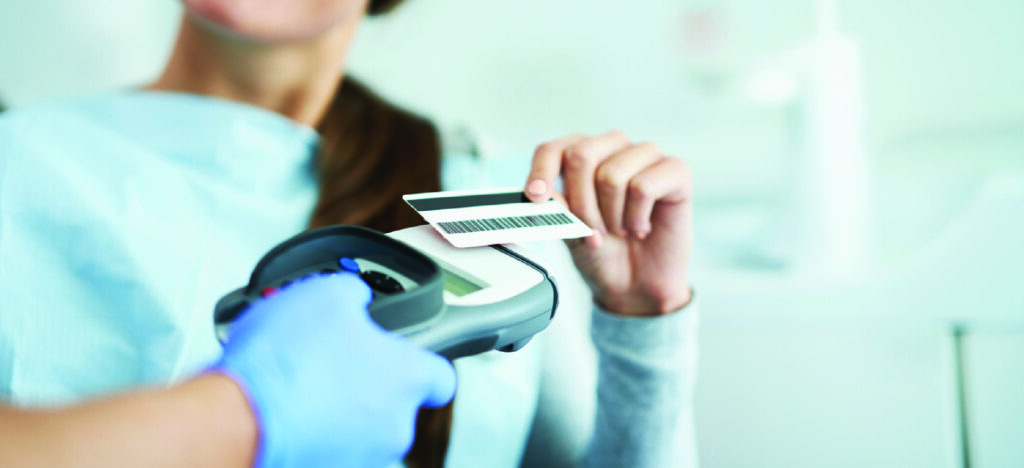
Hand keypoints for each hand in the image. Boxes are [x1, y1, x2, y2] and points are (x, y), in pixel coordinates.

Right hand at [211, 273, 455, 467]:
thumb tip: (355, 298)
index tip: (406, 353)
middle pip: (395, 400)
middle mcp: (393, 425)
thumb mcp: (327, 294)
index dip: (424, 360)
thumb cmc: (287, 360)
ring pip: (360, 423)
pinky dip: (313, 425)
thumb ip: (355, 294)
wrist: (237, 416)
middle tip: (336, 356)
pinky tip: (288, 403)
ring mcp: (361, 456)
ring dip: (339, 403)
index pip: (441, 377)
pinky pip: (329, 442)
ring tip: (303, 378)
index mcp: (407, 379)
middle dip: (368, 378)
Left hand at [525, 131, 692, 315]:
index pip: (553, 149)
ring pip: (611, 175)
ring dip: (611, 216)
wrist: (635, 284)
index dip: (541, 172)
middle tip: (593, 231)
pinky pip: (644, 187)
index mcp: (582, 155)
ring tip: (620, 229)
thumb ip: (557, 209)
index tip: (535, 198)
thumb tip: (544, 194)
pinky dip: (637, 218)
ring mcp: (645, 156)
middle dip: (581, 204)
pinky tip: (642, 227)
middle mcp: (613, 147)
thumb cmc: (603, 252)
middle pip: (581, 156)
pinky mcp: (676, 171)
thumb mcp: (569, 233)